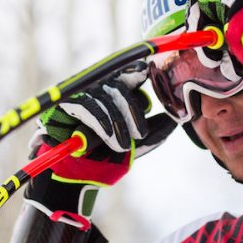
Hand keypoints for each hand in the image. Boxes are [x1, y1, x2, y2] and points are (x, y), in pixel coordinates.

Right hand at [34, 61, 176, 187]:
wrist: (77, 172)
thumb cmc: (105, 155)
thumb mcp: (134, 145)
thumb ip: (154, 133)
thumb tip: (174, 121)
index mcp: (118, 92)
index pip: (131, 73)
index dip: (138, 70)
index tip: (146, 71)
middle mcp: (100, 86)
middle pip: (121, 84)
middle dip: (133, 110)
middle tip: (140, 135)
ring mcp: (82, 92)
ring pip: (106, 96)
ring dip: (117, 123)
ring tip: (122, 146)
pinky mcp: (67, 102)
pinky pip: (88, 105)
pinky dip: (100, 121)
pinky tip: (108, 135)